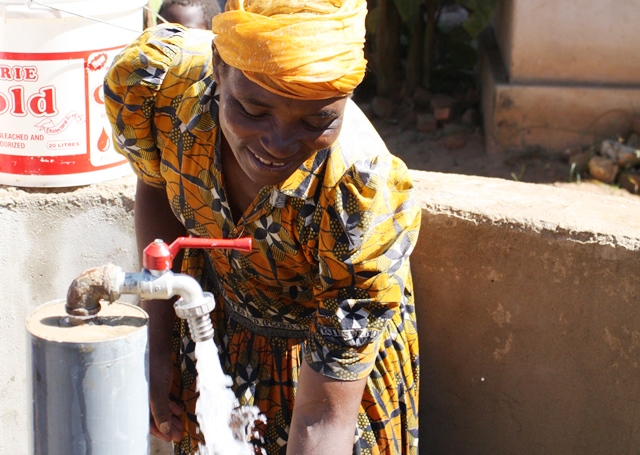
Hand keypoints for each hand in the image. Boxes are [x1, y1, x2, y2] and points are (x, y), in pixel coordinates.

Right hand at [143, 297, 183, 441]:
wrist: (155, 340)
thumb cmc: (152, 362)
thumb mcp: (158, 389)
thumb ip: (161, 410)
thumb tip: (165, 429)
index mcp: (136, 399)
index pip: (145, 422)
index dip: (158, 431)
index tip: (171, 438)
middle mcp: (140, 395)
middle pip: (153, 416)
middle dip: (167, 425)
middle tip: (178, 433)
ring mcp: (148, 388)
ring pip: (159, 407)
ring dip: (170, 416)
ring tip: (180, 423)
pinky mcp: (155, 380)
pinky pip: (162, 396)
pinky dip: (170, 403)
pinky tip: (178, 408)